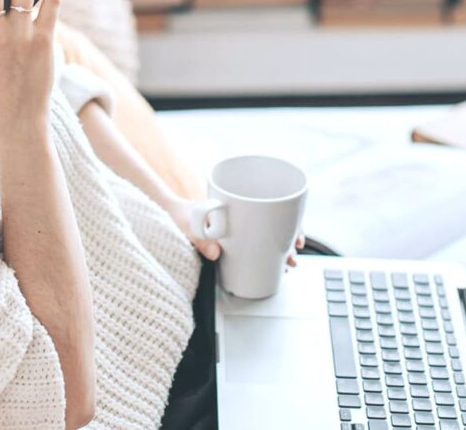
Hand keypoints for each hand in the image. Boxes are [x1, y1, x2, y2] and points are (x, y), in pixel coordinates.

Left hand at [164, 197, 306, 266]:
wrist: (168, 210)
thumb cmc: (180, 213)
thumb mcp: (188, 225)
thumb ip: (199, 239)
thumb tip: (216, 253)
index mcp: (238, 204)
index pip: (273, 208)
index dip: (291, 223)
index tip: (297, 238)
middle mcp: (243, 212)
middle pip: (277, 222)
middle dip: (290, 239)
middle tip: (293, 256)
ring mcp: (240, 223)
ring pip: (270, 232)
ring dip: (281, 245)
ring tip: (288, 260)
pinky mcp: (233, 236)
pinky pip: (257, 240)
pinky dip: (268, 249)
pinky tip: (275, 259)